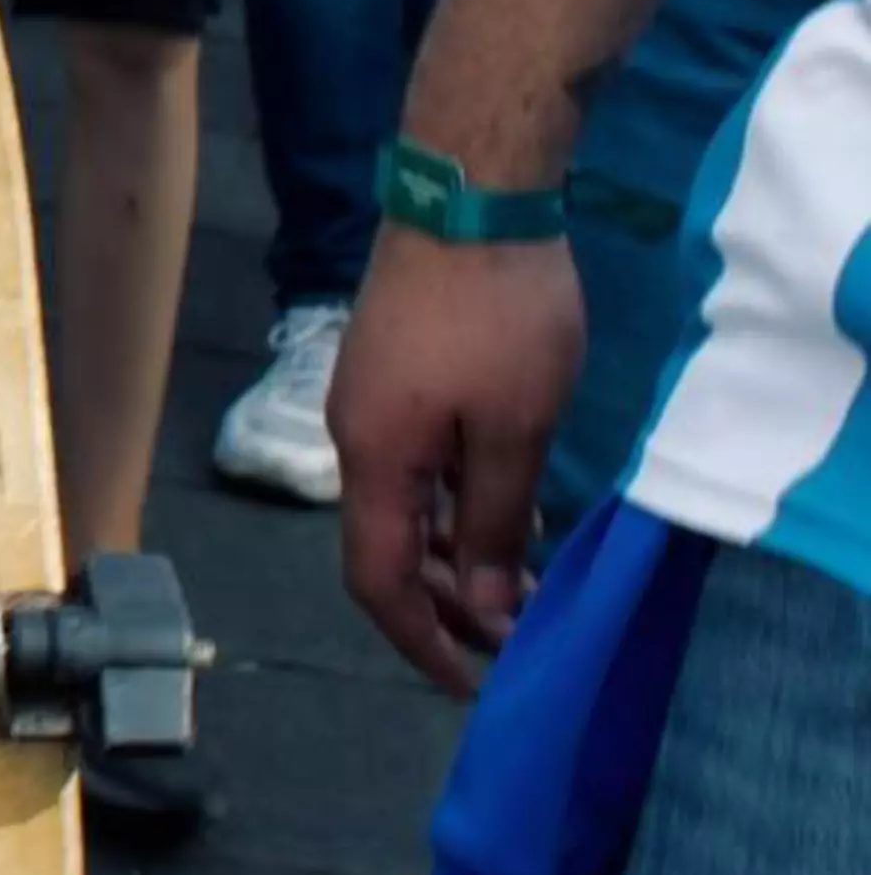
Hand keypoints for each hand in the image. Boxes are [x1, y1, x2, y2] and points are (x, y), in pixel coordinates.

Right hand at [331, 224, 585, 693]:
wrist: (470, 191)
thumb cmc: (497, 314)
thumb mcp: (514, 430)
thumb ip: (493, 523)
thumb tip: (485, 605)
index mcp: (372, 458)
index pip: (377, 581)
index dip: (423, 640)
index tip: (475, 683)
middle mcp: (353, 435)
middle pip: (384, 547)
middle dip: (446, 604)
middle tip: (515, 636)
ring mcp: (369, 396)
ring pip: (403, 504)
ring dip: (455, 552)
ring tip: (522, 578)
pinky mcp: (392, 367)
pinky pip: (415, 462)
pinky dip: (454, 502)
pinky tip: (505, 502)